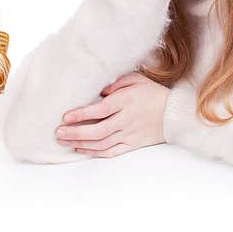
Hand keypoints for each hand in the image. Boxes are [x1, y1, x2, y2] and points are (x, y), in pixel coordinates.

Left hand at [55, 72, 169, 157]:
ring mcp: (129, 134)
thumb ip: (116, 82)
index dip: (81, 115)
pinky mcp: (132, 144)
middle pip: (97, 131)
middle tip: (58, 133)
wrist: (175, 114)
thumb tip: (98, 90)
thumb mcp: (137, 79)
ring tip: (64, 141)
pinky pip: (111, 151)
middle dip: (75, 133)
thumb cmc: (153, 93)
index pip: (100, 110)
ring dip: (81, 143)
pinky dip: (95, 152)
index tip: (65, 117)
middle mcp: (127, 120)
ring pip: (102, 143)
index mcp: (127, 101)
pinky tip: (81, 149)